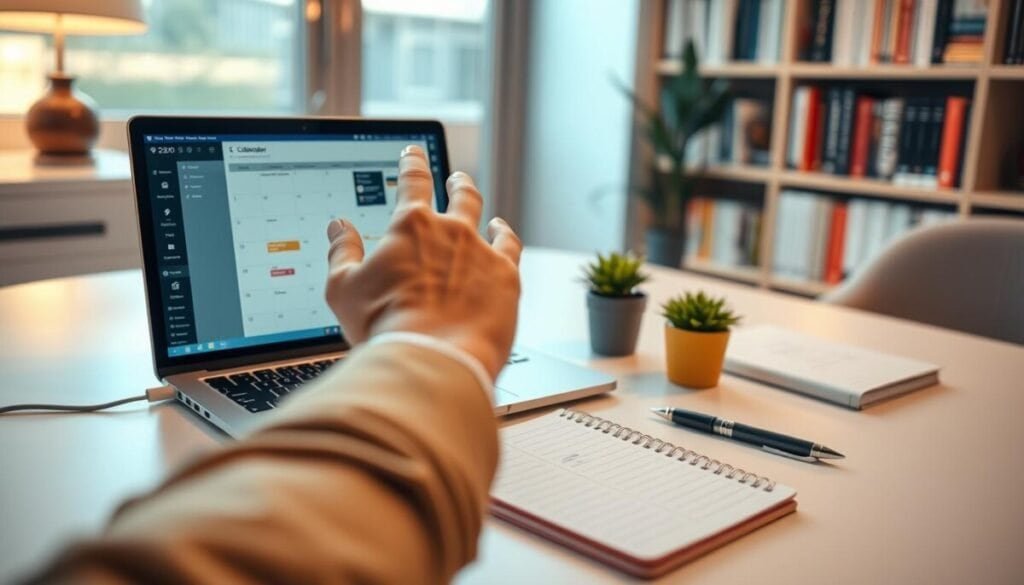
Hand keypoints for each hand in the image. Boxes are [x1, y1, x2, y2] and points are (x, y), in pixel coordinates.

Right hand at [324, 145, 522, 379]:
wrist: (430, 361)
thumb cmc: (384, 329)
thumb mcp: (343, 289)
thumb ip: (342, 253)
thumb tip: (337, 227)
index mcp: (409, 227)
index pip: (412, 181)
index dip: (412, 163)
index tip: (413, 153)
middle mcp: (449, 231)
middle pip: (458, 194)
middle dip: (455, 181)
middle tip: (454, 175)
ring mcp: (481, 252)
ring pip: (483, 215)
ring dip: (478, 202)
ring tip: (475, 198)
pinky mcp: (506, 277)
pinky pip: (509, 246)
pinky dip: (505, 235)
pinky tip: (503, 232)